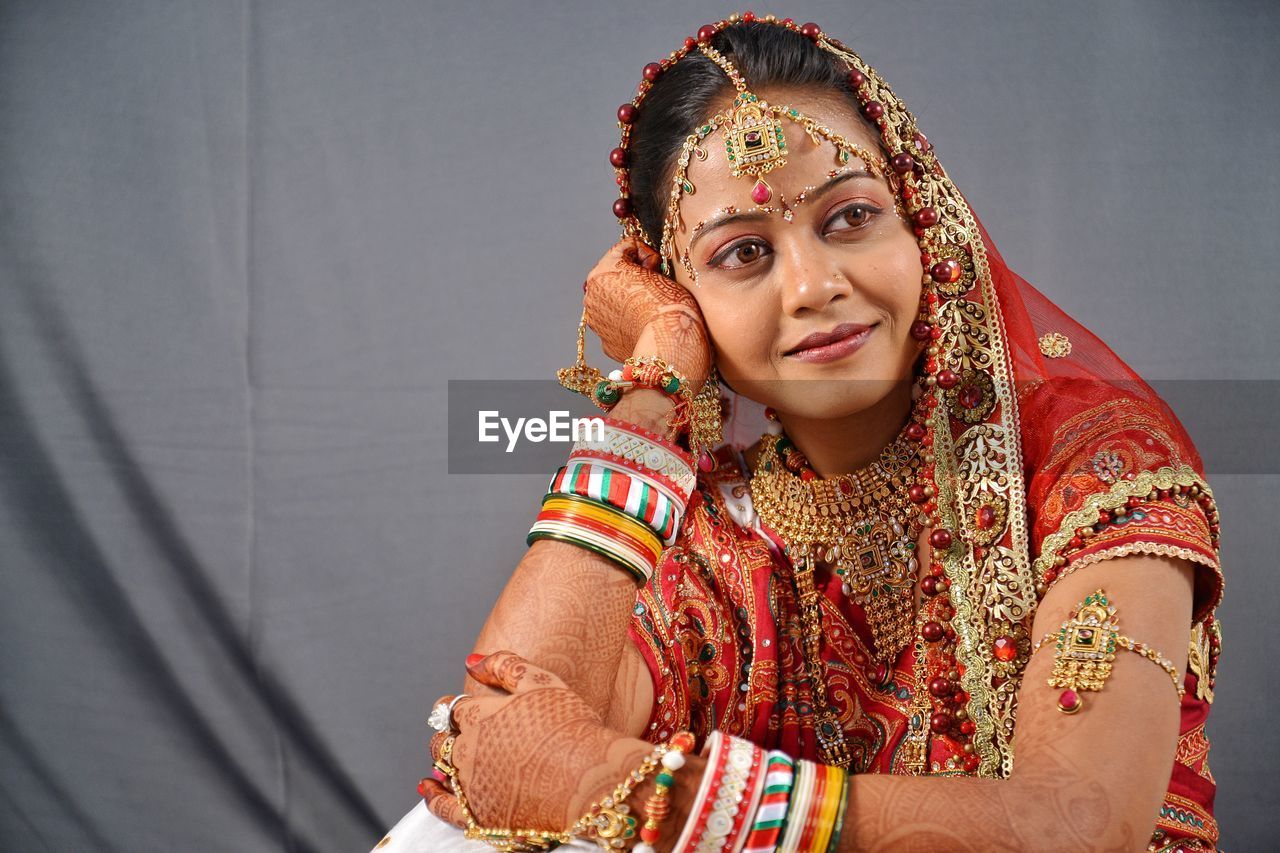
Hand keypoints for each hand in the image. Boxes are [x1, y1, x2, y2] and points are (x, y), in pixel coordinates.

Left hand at [420, 651, 652, 832]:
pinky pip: (444, 808)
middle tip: (458, 732)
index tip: (464, 710)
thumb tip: (470, 662)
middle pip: (444, 738)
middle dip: (448, 732)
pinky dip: (433, 798)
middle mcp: (468, 749)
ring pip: (443, 768)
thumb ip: (505, 666)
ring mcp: (471, 784)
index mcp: (480, 715)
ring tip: (450, 757)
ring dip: (443, 760)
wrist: (590, 779)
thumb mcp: (542, 682)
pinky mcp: (479, 815)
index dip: (459, 708)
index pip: (454, 708)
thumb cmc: (572, 728)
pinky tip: (429, 789)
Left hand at [583, 237, 711, 387]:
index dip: (646, 255)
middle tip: (656, 287)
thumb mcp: (657, 267)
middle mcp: (591, 297)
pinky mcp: (606, 344)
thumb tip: (642, 266)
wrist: (668, 344)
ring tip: (651, 309)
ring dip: (629, 302)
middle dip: (633, 279)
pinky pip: (618, 326)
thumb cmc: (666, 302)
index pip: (625, 250)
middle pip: (614, 277)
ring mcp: (596, 323)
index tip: (657, 267)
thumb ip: (643, 262)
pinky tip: (645, 326)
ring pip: (614, 303)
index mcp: (601, 272)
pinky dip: (629, 323)